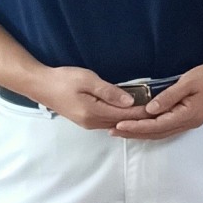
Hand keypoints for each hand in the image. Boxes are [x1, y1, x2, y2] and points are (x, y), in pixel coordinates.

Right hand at [30, 66, 149, 132]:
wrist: (39, 85)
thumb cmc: (63, 79)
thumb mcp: (88, 80)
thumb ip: (109, 91)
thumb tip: (131, 101)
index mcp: (94, 113)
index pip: (126, 115)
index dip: (145, 112)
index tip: (161, 108)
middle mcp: (92, 123)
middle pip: (123, 123)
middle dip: (142, 118)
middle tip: (162, 112)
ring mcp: (88, 124)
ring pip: (116, 124)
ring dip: (133, 119)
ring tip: (151, 113)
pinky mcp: (86, 121)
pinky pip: (109, 122)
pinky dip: (122, 118)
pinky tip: (131, 113)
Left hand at [114, 61, 202, 140]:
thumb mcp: (188, 82)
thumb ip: (168, 96)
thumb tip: (149, 109)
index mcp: (187, 115)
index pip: (157, 125)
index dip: (137, 126)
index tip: (119, 124)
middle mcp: (188, 123)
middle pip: (157, 133)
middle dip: (134, 133)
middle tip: (113, 131)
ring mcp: (190, 123)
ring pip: (161, 133)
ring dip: (141, 133)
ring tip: (122, 131)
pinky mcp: (190, 119)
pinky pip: (167, 128)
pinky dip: (152, 130)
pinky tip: (142, 127)